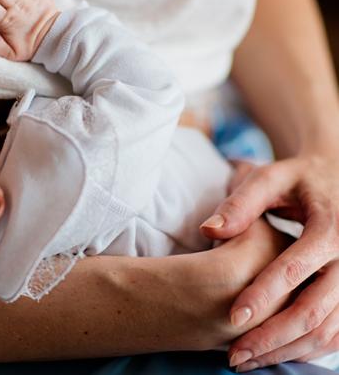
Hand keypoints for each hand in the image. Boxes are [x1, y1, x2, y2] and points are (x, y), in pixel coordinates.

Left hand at [200, 153, 338, 370]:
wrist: (334, 181)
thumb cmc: (297, 180)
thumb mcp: (271, 179)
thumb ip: (241, 202)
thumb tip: (208, 230)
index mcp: (330, 228)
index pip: (296, 268)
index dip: (264, 294)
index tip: (232, 317)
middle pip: (315, 311)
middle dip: (273, 337)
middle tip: (234, 355)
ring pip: (328, 331)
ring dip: (287, 351)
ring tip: (245, 360)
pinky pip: (336, 333)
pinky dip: (304, 349)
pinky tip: (271, 354)